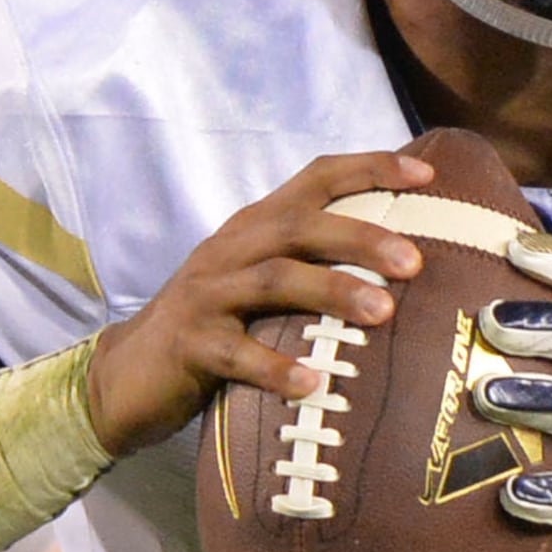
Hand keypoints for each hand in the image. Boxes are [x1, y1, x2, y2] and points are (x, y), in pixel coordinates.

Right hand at [86, 151, 431, 453]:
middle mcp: (231, 249)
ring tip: (383, 313)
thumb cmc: (216, 326)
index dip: (368, 168)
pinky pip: (235, 353)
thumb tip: (407, 269)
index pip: (315, 178)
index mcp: (255, 227)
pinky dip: (275, 367)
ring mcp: (206, 295)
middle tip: (415, 262)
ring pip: (273, 280)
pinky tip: (313, 383)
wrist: (126, 374)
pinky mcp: (188, 345)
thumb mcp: (261, 283)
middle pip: (300, 226)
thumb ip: (314, 265)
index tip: (425, 176)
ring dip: (332, 292)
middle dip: (361, 238)